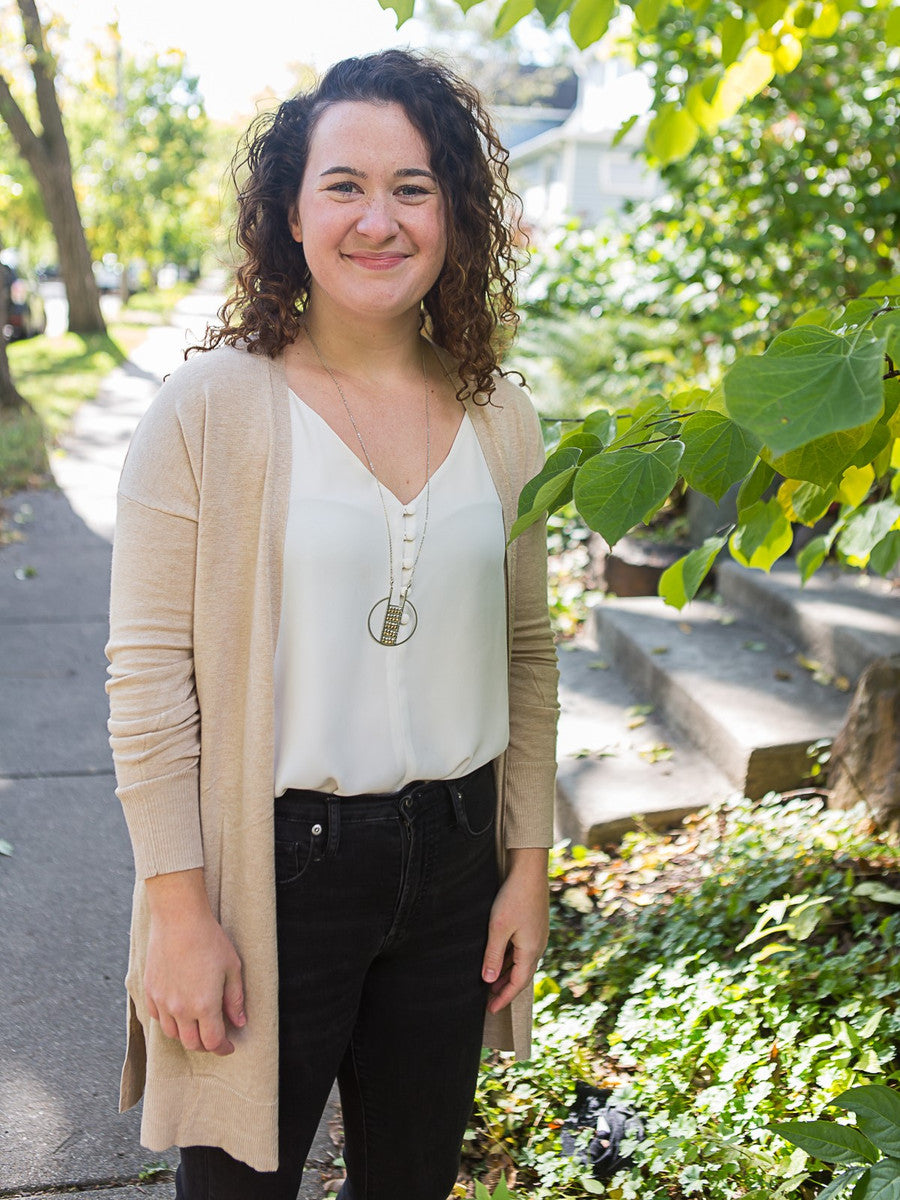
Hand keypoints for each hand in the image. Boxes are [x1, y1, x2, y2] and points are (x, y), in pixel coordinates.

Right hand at [143, 868, 245, 1055]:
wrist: (178, 919)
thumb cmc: (209, 939)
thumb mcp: (232, 968)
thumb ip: (235, 999)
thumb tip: (239, 1022)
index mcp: (204, 1005)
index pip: (213, 1042)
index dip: (223, 1049)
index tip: (229, 1046)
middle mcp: (180, 1009)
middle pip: (191, 1044)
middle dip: (206, 1045)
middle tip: (215, 1037)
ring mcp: (162, 1001)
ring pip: (173, 1034)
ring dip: (186, 1034)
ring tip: (197, 1025)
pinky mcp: (149, 991)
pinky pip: (157, 1017)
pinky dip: (169, 1021)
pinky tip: (178, 1011)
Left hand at [481, 848, 548, 1013]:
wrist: (530, 871)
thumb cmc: (513, 898)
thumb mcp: (498, 928)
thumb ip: (493, 955)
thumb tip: (489, 980)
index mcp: (530, 950)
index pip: (517, 984)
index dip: (504, 998)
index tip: (491, 1010)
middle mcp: (537, 946)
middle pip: (521, 975)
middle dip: (505, 989)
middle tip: (489, 1001)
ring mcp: (537, 935)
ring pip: (521, 963)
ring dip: (508, 974)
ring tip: (492, 983)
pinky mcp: (534, 926)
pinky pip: (522, 950)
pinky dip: (511, 960)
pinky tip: (501, 958)